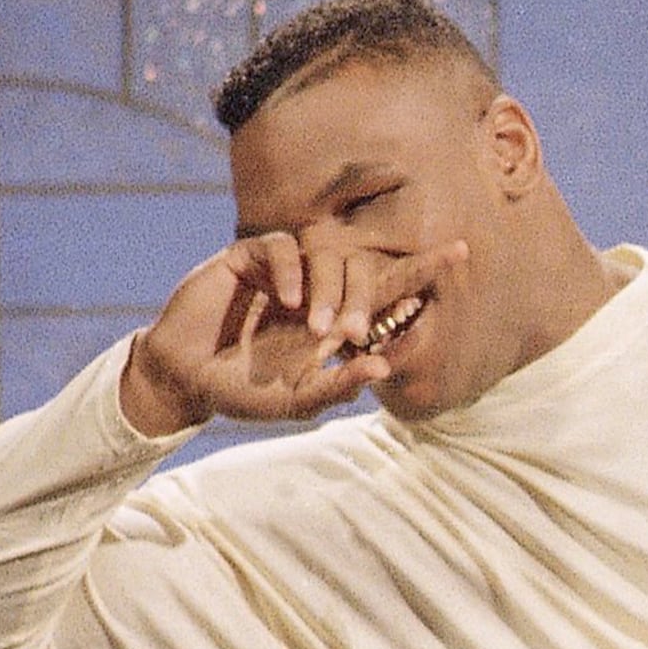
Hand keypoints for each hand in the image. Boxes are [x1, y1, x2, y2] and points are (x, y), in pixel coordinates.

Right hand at [118, 233, 466, 432]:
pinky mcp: (248, 258)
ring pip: (327, 256)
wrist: (184, 378)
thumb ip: (338, 386)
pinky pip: (283, 248)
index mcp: (337, 322)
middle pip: (365, 266)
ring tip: (317, 330)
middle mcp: (317, 291)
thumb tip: (383, 364)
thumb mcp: (295, 400)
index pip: (388, 290)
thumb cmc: (242, 392)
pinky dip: (292, 270)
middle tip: (372, 318)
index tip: (462, 252)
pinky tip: (290, 300)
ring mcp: (284, 272)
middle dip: (380, 287)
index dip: (422, 269)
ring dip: (332, 292)